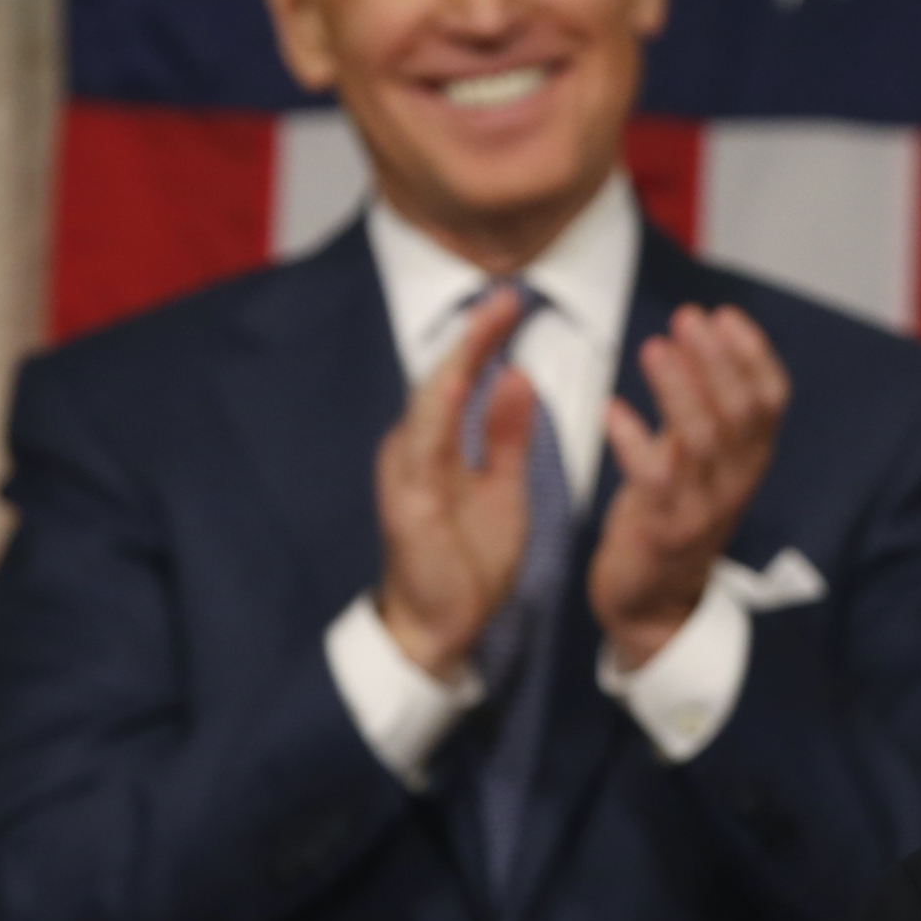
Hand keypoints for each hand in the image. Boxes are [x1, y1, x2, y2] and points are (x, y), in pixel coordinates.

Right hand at [375, 289, 535, 678]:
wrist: (440, 626)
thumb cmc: (466, 556)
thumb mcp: (500, 486)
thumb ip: (503, 434)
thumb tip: (515, 375)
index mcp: (436, 442)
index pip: (462, 378)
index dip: (485, 339)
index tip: (515, 300)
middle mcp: (413, 449)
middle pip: (441, 379)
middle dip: (472, 337)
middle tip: (505, 295)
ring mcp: (405, 474)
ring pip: (428, 405)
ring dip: (457, 361)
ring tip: (486, 321)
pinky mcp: (407, 505)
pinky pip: (422, 452)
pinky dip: (439, 413)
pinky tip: (457, 384)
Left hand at [589, 305, 789, 670]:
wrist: (655, 600)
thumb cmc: (669, 516)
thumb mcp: (699, 461)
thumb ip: (703, 411)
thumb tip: (697, 341)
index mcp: (750, 459)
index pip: (771, 399)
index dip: (753, 354)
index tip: (724, 315)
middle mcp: (736, 480)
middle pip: (740, 411)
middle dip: (715, 359)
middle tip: (687, 320)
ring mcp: (703, 506)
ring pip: (702, 438)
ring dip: (679, 388)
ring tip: (653, 348)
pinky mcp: (663, 528)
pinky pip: (654, 477)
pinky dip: (633, 439)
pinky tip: (612, 410)